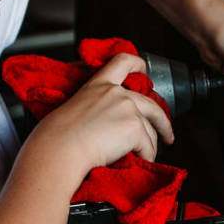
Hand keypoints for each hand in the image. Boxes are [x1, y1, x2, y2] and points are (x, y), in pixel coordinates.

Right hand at [29, 52, 174, 175]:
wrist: (59, 149)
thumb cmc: (56, 137)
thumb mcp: (72, 111)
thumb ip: (92, 110)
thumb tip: (102, 128)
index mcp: (97, 86)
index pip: (122, 62)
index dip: (138, 64)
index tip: (145, 70)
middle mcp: (116, 94)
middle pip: (151, 104)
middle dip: (163, 122)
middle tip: (166, 133)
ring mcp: (128, 109)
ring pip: (151, 130)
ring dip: (150, 146)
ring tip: (143, 157)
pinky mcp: (134, 128)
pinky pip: (148, 148)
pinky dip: (145, 158)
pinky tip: (136, 162)